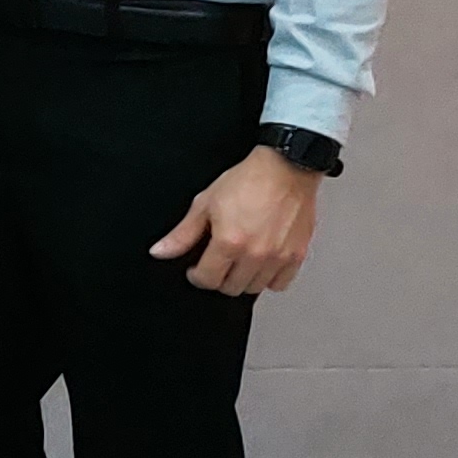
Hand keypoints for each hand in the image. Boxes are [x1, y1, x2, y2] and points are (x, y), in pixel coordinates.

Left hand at [154, 149, 322, 295]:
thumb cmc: (248, 181)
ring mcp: (279, 257)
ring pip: (254, 288)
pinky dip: (268, 279)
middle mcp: (256, 254)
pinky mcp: (297, 256)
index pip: (207, 280)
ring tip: (237, 261)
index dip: (196, 276)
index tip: (196, 269)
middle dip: (218, 278)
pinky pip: (280, 284)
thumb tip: (161, 252)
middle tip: (216, 263)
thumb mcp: (205, 204)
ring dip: (242, 280)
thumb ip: (183, 234)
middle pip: (231, 288)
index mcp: (230, 242)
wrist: (285, 169)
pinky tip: (260, 265)